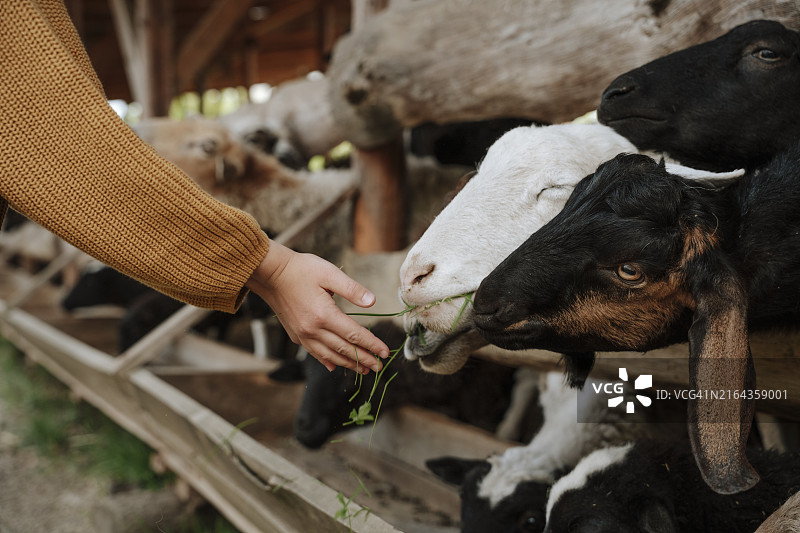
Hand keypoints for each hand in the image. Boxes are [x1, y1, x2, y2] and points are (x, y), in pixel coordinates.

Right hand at [246, 241, 389, 372]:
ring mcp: (303, 334)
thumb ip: (352, 289)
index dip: (371, 345)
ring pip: (330, 355)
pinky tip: (334, 366)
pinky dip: (327, 361)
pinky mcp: (295, 334)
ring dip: (348, 364)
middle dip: (364, 359)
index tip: (385, 353)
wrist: (271, 273)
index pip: (354, 335)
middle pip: (344, 349)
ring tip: (363, 370)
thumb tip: (372, 302)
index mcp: (324, 314)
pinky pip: (314, 353)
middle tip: (380, 367)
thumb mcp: (330, 273)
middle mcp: (313, 329)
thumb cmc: (302, 269)